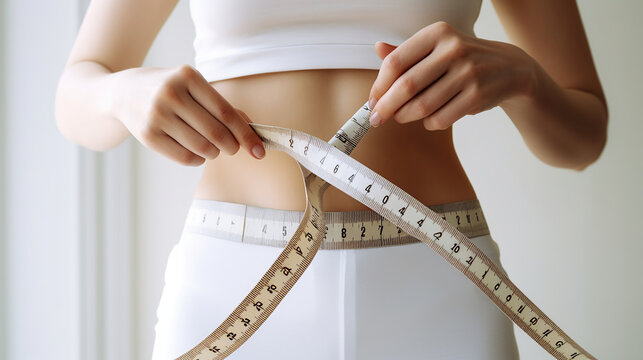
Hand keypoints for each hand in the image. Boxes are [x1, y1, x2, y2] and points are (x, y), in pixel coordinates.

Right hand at [113, 64, 264, 165]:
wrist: (123, 92)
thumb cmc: (170, 90)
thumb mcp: (194, 88)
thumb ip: (223, 106)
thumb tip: (251, 128)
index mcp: (187, 77)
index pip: (225, 112)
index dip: (245, 134)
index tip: (259, 150)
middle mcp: (170, 94)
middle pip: (216, 133)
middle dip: (232, 146)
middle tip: (233, 148)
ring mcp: (157, 115)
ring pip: (202, 148)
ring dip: (214, 153)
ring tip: (212, 147)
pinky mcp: (148, 136)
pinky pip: (185, 158)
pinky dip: (198, 159)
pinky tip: (197, 152)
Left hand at [368, 21, 536, 129]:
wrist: (509, 68)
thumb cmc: (462, 59)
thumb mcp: (436, 47)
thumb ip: (407, 51)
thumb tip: (377, 48)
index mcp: (438, 33)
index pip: (396, 62)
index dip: (379, 85)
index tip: (372, 100)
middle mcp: (453, 49)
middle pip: (406, 86)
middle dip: (387, 107)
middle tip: (376, 118)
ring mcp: (468, 73)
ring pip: (422, 106)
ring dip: (406, 117)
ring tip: (402, 117)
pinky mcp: (477, 95)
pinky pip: (440, 119)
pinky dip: (429, 123)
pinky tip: (429, 118)